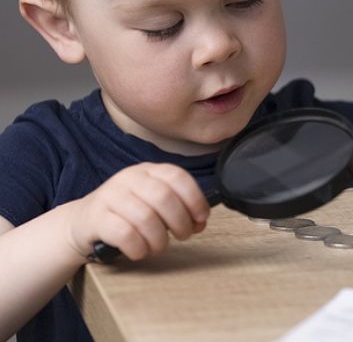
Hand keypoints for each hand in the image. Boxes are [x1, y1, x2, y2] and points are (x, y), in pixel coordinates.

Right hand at [66, 163, 209, 260]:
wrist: (81, 224)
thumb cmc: (126, 215)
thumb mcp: (153, 205)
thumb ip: (179, 209)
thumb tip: (200, 222)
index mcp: (148, 171)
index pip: (178, 176)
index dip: (195, 199)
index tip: (201, 218)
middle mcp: (128, 178)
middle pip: (164, 197)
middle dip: (180, 222)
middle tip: (182, 236)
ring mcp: (109, 196)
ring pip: (145, 217)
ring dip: (159, 239)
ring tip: (159, 246)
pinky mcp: (94, 218)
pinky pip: (124, 234)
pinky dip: (138, 247)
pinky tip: (139, 251)